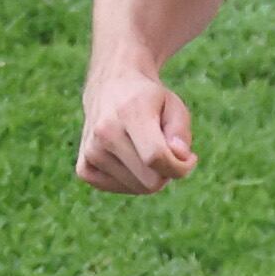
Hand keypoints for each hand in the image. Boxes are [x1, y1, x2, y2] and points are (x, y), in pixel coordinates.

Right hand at [78, 72, 197, 191]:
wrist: (110, 87)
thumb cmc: (149, 99)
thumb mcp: (174, 105)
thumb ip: (181, 132)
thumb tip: (179, 158)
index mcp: (130, 113)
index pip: (156, 158)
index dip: (180, 167)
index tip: (190, 158)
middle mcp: (104, 133)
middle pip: (149, 181)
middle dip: (167, 173)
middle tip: (168, 152)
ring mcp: (91, 152)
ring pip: (137, 188)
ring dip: (150, 175)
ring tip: (145, 149)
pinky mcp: (84, 168)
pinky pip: (119, 189)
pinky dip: (132, 181)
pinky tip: (131, 160)